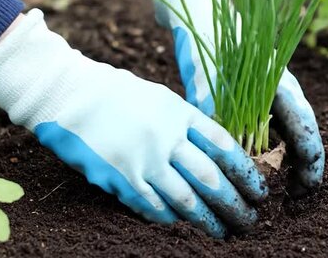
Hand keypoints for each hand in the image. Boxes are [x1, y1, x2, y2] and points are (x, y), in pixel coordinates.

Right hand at [0, 9, 267, 237]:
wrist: (69, 95)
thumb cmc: (118, 94)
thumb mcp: (160, 99)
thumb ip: (186, 124)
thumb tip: (214, 154)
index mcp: (180, 113)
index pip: (224, 147)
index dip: (245, 172)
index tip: (259, 189)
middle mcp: (166, 138)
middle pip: (211, 178)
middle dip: (235, 203)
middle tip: (250, 219)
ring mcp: (143, 160)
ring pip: (186, 199)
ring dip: (208, 220)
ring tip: (223, 232)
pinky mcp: (120, 179)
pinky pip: (153, 207)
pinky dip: (170, 218)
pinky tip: (181, 225)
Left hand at [154, 0, 324, 196]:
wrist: (203, 16)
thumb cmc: (209, 41)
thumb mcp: (209, 74)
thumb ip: (213, 107)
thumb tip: (219, 146)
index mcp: (281, 87)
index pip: (307, 133)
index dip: (311, 165)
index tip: (304, 190)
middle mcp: (282, 95)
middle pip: (301, 140)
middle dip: (299, 172)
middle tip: (289, 202)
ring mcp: (271, 98)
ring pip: (284, 139)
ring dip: (280, 165)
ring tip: (270, 193)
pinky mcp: (256, 100)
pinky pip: (266, 133)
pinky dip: (262, 153)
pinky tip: (249, 169)